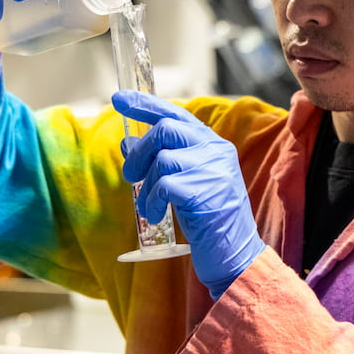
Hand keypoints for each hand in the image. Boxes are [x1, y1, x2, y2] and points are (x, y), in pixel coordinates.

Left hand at [113, 90, 266, 299]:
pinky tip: (157, 215)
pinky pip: (164, 185)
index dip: (145, 104)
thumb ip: (159, 161)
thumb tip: (127, 143)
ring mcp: (214, 170)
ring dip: (146, 186)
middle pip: (165, 129)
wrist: (235, 255)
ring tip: (149, 208)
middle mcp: (217, 151)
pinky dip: (153, 201)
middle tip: (130, 177)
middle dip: (140, 153)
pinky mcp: (206, 192)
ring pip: (162, 159)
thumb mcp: (182, 185)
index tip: (118, 98)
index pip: (175, 114)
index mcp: (213, 145)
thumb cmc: (208, 220)